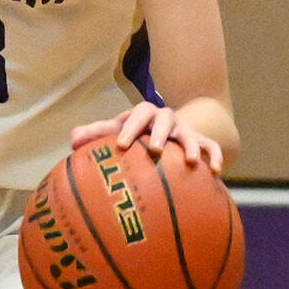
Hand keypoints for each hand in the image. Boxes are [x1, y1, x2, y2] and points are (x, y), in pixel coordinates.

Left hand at [71, 103, 224, 172]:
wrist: (169, 127)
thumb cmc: (135, 133)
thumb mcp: (117, 131)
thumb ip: (95, 134)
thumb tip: (73, 141)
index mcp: (143, 115)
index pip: (136, 115)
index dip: (129, 128)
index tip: (121, 145)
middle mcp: (166, 120)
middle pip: (165, 119)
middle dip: (160, 133)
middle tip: (155, 150)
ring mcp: (186, 130)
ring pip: (192, 134)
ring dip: (192, 146)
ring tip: (191, 162)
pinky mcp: (202, 141)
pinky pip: (212, 147)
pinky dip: (216, 157)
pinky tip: (215, 173)